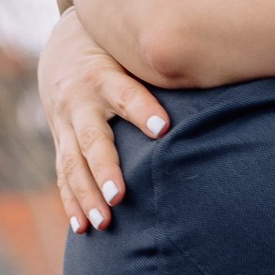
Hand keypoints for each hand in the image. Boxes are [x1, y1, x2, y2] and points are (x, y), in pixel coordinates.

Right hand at [43, 8, 168, 231]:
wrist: (63, 47)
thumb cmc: (114, 50)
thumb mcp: (131, 50)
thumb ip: (162, 67)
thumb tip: (214, 73)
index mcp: (103, 76)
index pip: (125, 94)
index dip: (142, 110)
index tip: (162, 128)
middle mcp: (80, 101)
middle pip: (92, 139)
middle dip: (104, 170)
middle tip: (119, 196)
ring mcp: (64, 124)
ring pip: (73, 163)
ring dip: (87, 195)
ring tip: (104, 223)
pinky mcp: (60, 140)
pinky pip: (63, 175)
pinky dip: (71, 201)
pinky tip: (82, 227)